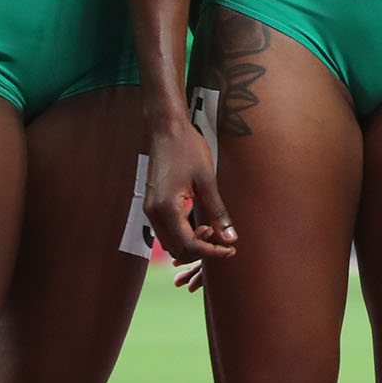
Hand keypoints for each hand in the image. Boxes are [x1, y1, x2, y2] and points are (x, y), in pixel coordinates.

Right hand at [143, 122, 234, 263]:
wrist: (167, 130)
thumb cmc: (187, 149)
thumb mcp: (207, 181)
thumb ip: (217, 212)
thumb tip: (230, 239)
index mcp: (166, 209)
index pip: (187, 245)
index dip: (210, 252)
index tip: (229, 250)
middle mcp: (153, 214)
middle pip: (176, 250)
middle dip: (200, 250)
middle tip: (223, 240)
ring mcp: (151, 210)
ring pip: (170, 242)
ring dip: (192, 243)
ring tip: (212, 228)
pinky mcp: (153, 206)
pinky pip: (167, 231)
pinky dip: (184, 234)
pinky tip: (200, 223)